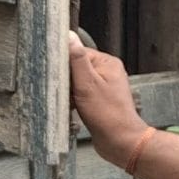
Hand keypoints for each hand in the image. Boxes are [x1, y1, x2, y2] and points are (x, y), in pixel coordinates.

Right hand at [68, 39, 147, 169]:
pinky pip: (81, 94)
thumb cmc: (108, 115)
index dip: (65, 63)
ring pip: (77, 82)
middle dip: (67, 80)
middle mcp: (107, 72)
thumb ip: (77, 59)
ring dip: (70, 92)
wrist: (120, 142)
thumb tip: (68, 36)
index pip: (78, 52)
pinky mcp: (99, 101)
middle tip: (67, 91)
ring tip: (73, 102)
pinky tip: (74, 109)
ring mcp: (104, 87)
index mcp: (107, 63)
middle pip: (76, 67)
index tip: (58, 73)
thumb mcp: (87, 84)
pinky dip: (74, 101)